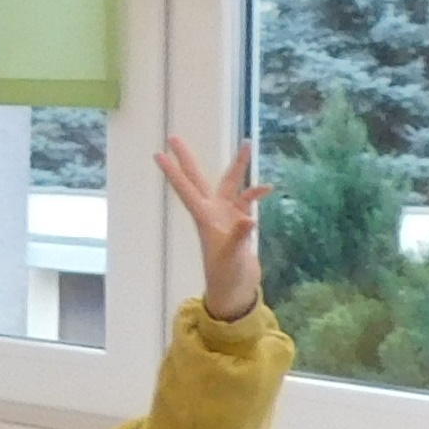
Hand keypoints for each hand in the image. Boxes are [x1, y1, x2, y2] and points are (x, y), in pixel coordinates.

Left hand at [158, 136, 267, 318]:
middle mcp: (212, 212)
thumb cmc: (226, 276)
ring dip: (238, 167)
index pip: (186, 189)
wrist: (235, 291)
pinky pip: (248, 200)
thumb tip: (250, 218)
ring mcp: (226, 215)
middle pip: (199, 179)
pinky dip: (257, 193)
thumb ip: (240, 236)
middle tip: (174, 137)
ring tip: (247, 144)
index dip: (173, 172)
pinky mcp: (240, 222)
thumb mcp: (232, 257)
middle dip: (187, 159)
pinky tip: (269, 189)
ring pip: (229, 184)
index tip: (158, 153)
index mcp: (203, 218)